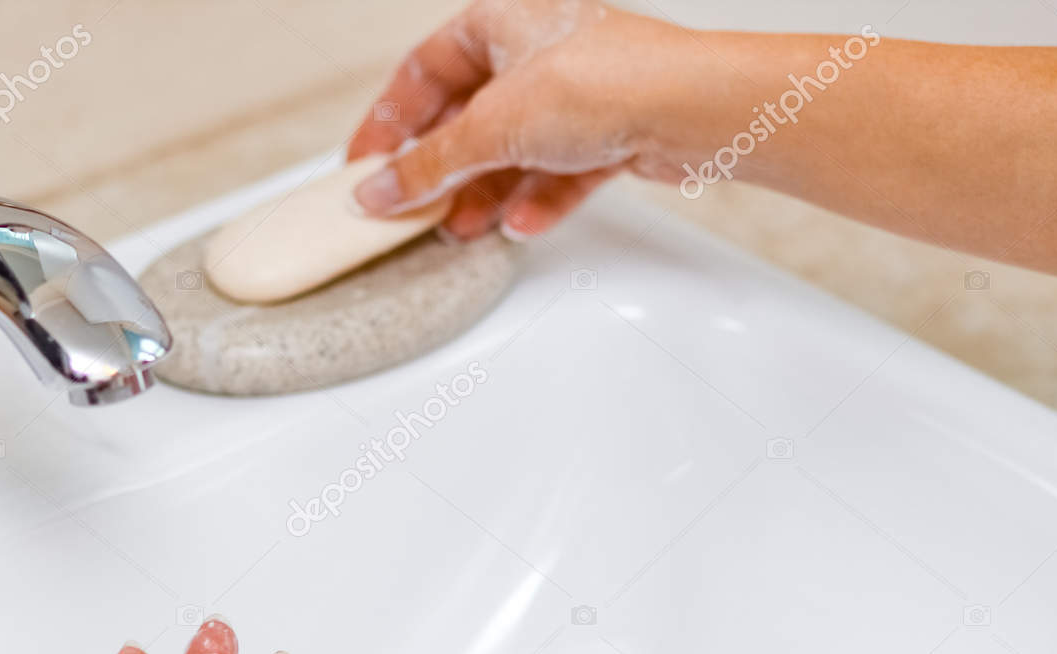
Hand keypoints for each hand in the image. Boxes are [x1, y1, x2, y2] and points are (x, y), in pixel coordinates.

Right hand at [348, 0, 687, 238]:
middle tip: (411, 207)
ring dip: (484, 194)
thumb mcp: (491, 127)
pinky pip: (556, 173)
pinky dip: (535, 200)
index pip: (423, 71)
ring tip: (463, 228)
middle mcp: (536, 52)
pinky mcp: (606, 134)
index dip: (388, 120)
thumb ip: (427, 166)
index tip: (365, 164)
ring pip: (511, 152)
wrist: (691, 110)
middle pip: (467, 118)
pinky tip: (520, 224)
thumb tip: (377, 190)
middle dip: (441, 170)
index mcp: (500, 20)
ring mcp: (574, 95)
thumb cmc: (606, 82)